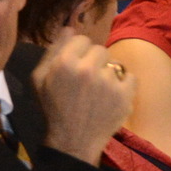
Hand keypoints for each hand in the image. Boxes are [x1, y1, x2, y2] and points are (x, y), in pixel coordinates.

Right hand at [33, 31, 135, 164]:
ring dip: (109, 74)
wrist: (73, 142)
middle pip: (100, 49)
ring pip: (115, 63)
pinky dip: (124, 85)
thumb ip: (52, 51)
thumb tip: (70, 28)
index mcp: (65, 62)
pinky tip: (112, 96)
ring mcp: (108, 82)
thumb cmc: (53, 109)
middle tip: (88, 80)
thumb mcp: (39, 79)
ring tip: (100, 91)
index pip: (82, 39)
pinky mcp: (125, 95)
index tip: (77, 66)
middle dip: (95, 62)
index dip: (79, 52)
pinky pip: (130, 77)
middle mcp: (88, 68)